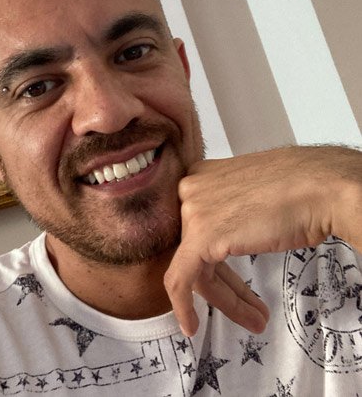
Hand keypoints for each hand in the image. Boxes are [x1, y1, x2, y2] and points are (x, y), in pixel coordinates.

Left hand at [164, 146, 361, 336]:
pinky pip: (180, 279)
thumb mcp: (251, 197)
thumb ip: (230, 211)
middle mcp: (191, 191)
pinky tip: (192, 325)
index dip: (213, 259)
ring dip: (224, 299)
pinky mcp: (199, 236)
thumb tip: (229, 234)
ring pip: (194, 268)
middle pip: (197, 249)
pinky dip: (184, 306)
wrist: (322, 188)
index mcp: (202, 177)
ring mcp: (193, 211)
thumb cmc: (302, 189)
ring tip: (254, 318)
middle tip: (248, 305)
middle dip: (225, 284)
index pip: (197, 227)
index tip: (223, 279)